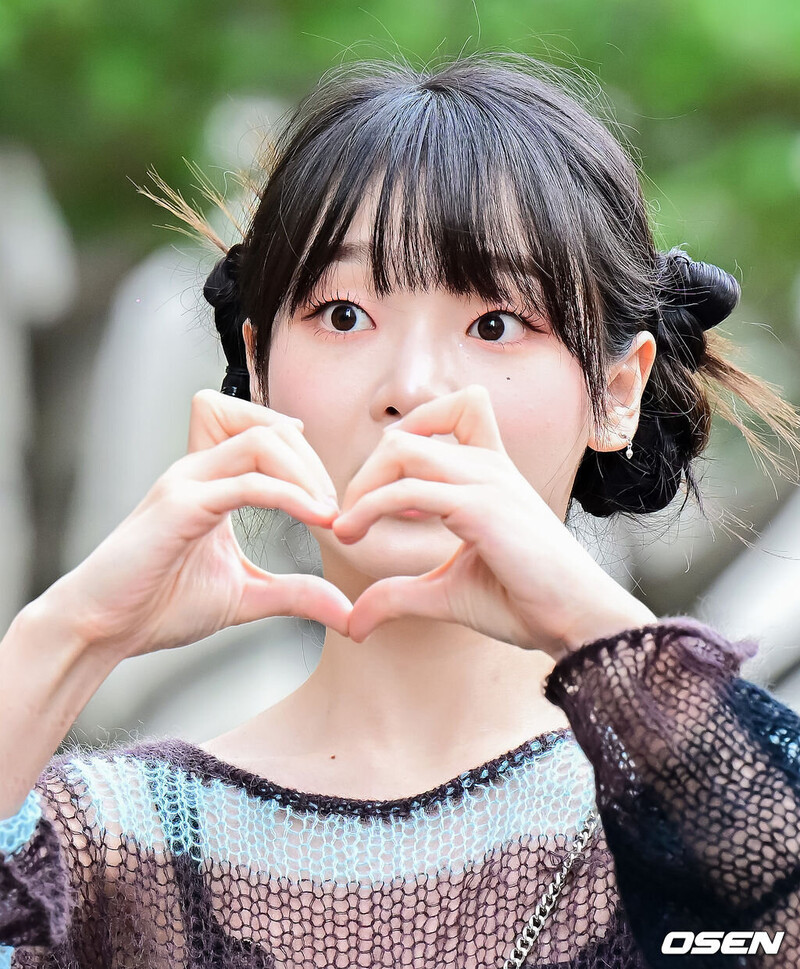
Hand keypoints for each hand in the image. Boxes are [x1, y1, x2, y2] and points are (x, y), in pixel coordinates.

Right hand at [49, 390, 352, 659]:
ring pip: (259, 440)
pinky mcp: (180, 507)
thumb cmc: (159, 607)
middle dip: (312, 462)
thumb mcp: (245, 596)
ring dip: (305, 471)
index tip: (328, 501)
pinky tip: (316, 519)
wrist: (101, 629)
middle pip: (268, 427)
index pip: (261, 430)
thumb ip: (295, 594)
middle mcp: (197, 471)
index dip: (303, 454)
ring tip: (327, 513)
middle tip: (334, 509)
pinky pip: (246, 483)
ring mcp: (186, 483)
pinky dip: (289, 495)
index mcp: (210, 482)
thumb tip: (346, 610)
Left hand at [332, 385, 654, 659]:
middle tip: (349, 517)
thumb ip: (398, 594)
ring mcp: (486, 482)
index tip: (380, 491)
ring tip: (347, 527)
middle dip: (365, 472)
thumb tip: (354, 623)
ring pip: (401, 450)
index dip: (406, 435)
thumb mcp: (446, 591)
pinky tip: (353, 535)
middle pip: (405, 434)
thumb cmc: (523, 601)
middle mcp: (488, 467)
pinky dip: (368, 508)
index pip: (451, 410)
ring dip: (360, 487)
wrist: (576, 621)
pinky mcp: (481, 509)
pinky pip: (407, 490)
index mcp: (490, 472)